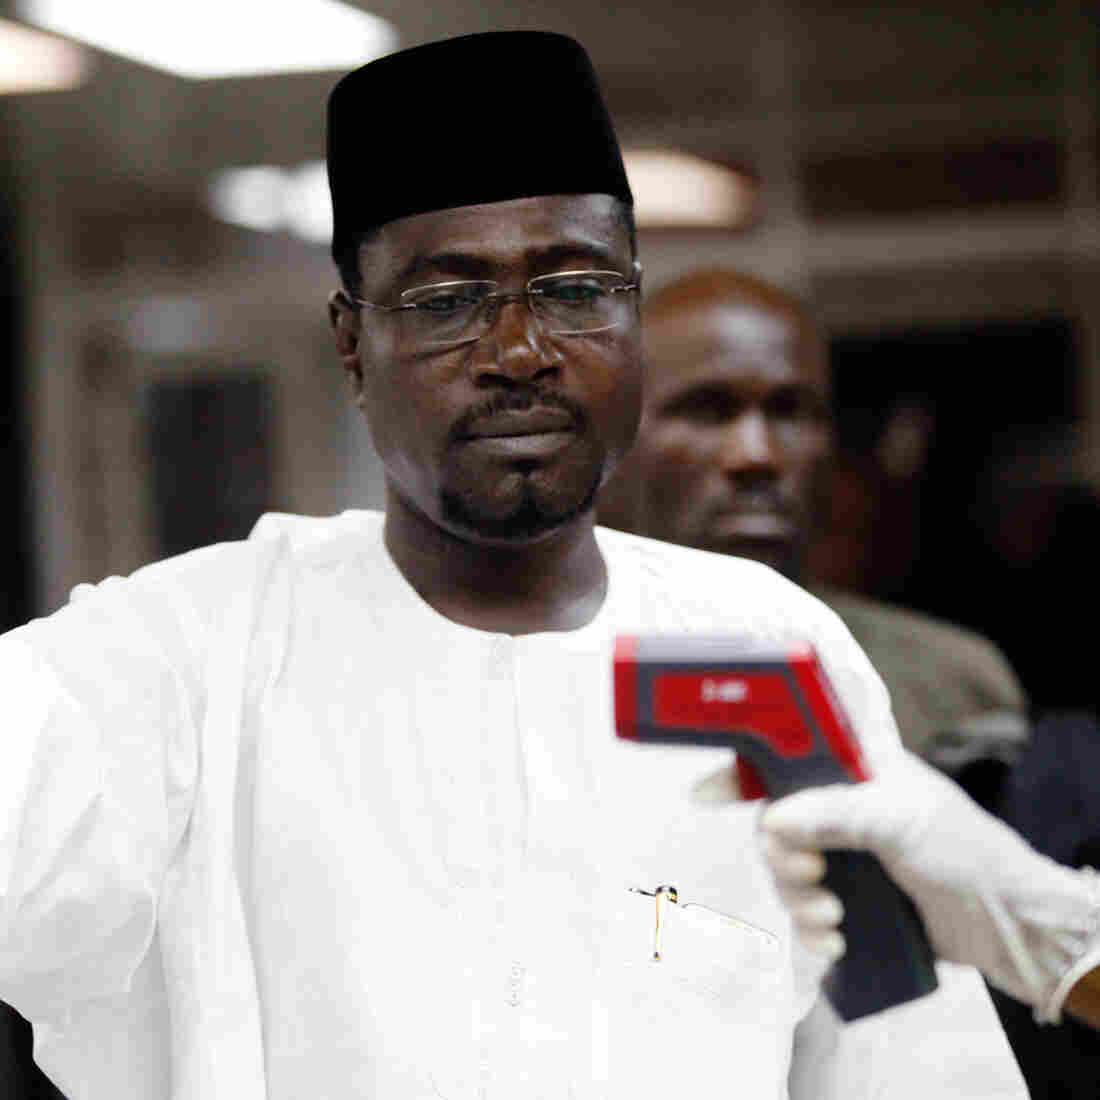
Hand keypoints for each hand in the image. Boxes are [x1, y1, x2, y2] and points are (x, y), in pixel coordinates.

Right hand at [757, 750, 1099, 1022]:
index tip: (705, 793)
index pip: (787, 755)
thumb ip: (834, 812)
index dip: (743, 770)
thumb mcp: (899, 819)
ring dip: (798, 897)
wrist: (1003, 922)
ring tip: (831, 917)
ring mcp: (843, 854)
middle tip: (810, 874)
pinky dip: (810, 928)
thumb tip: (772, 820)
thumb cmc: (960, 848)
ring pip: (786, 871)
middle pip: (776, 824)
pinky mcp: (848, 898)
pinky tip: (833, 941)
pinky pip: (804, 911)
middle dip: (783, 856)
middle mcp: (840, 807)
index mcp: (853, 769)